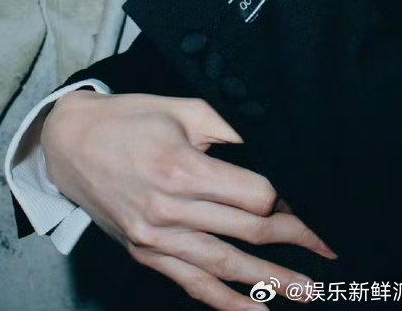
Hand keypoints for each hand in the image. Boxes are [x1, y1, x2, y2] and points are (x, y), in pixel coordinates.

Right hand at [41, 91, 335, 309]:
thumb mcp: (185, 109)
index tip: (316, 201)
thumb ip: (232, 129)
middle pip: (246, 230)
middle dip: (294, 239)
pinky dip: (225, 301)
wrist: (71, 143)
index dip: (289, 199)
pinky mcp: (146, 254)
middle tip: (330, 248)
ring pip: (224, 265)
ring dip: (270, 280)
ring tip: (309, 291)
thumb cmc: (131, 118)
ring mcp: (155, 238)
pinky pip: (191, 283)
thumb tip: (276, 146)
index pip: (253, 195)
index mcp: (182, 168)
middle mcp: (169, 210)